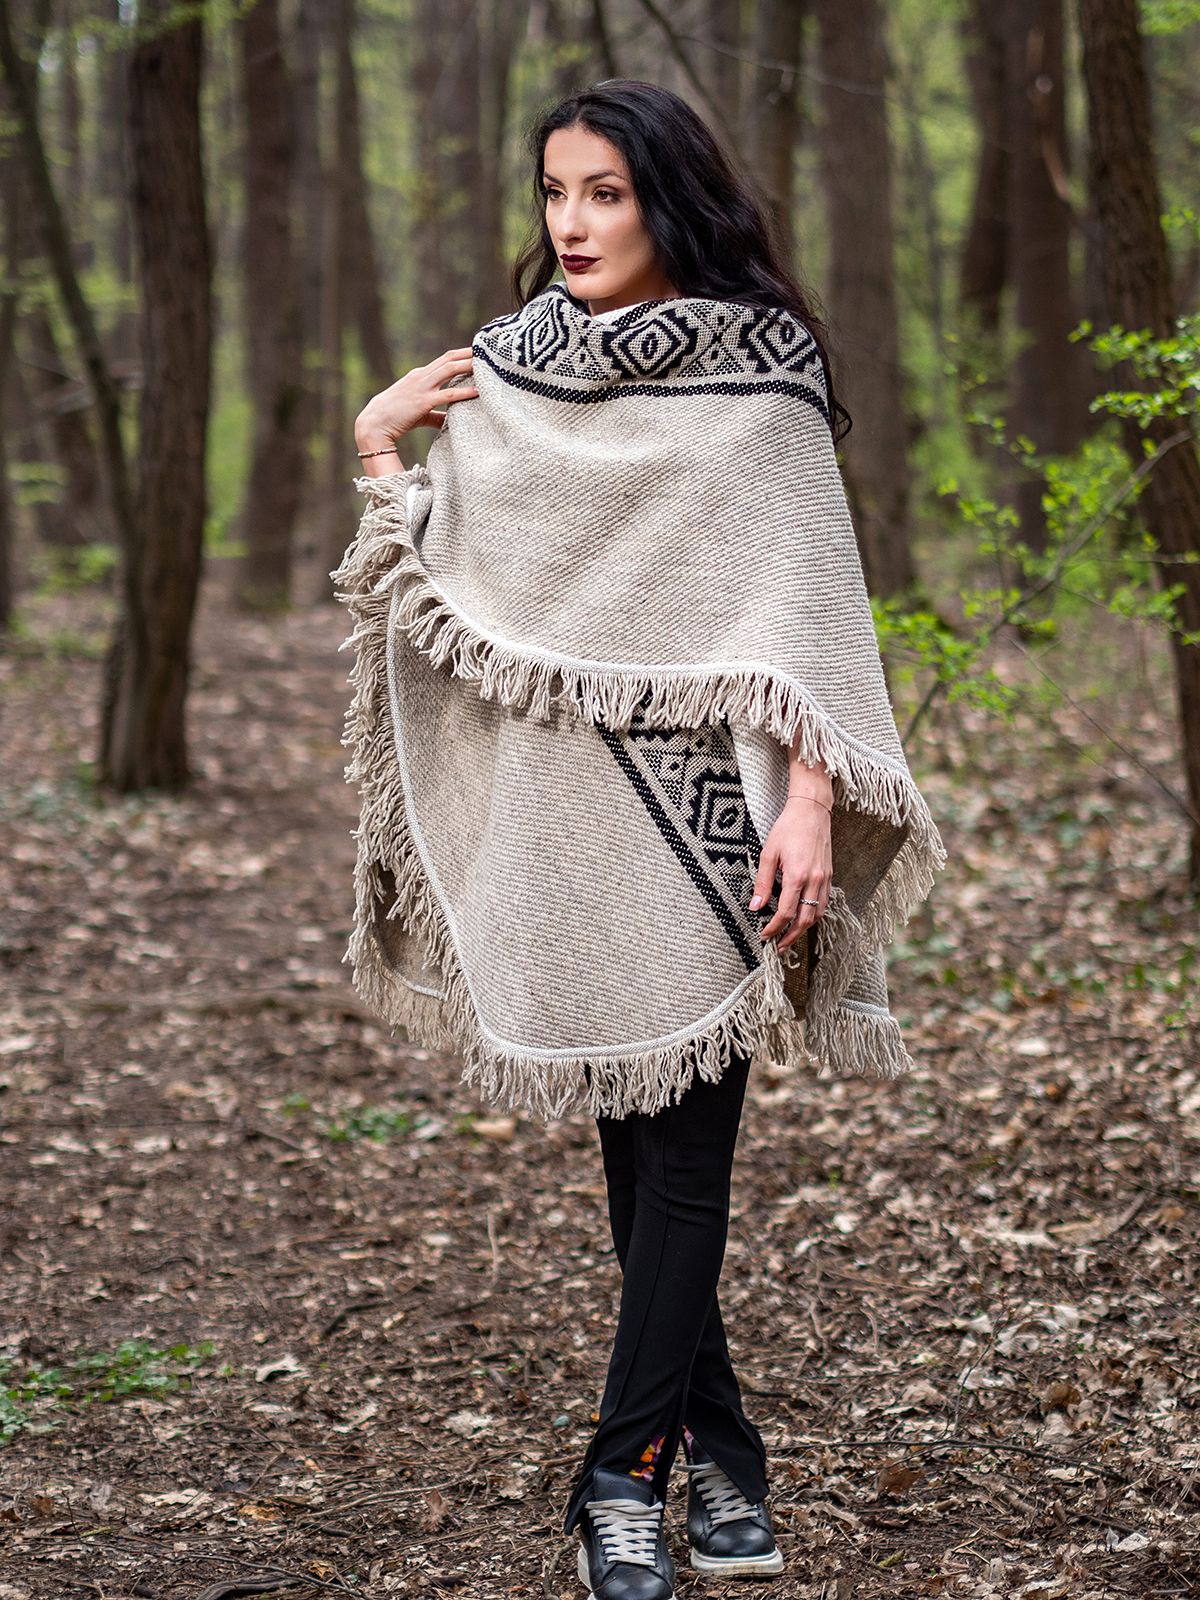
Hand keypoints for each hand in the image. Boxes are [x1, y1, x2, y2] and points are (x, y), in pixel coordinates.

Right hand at [354, 345, 479, 447]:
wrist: (374, 423)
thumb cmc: (395, 417)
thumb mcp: (418, 412)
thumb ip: (435, 414)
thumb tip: (449, 420)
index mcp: (420, 375)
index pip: (444, 359)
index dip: (461, 354)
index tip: (477, 352)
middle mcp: (421, 377)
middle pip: (449, 359)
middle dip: (468, 354)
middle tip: (487, 352)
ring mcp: (421, 387)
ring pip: (449, 370)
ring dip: (468, 366)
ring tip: (486, 365)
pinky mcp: (422, 402)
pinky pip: (447, 394)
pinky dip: (464, 392)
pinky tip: (478, 392)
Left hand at [748, 795, 831, 952]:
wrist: (811, 811)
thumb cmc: (787, 828)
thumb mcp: (768, 854)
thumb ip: (763, 883)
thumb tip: (755, 907)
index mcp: (797, 875)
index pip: (786, 913)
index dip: (774, 928)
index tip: (764, 936)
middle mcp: (814, 880)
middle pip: (804, 920)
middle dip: (791, 937)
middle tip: (778, 948)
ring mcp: (825, 878)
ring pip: (817, 914)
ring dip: (804, 929)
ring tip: (790, 937)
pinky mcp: (829, 875)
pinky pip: (823, 902)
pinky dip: (814, 915)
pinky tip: (803, 918)